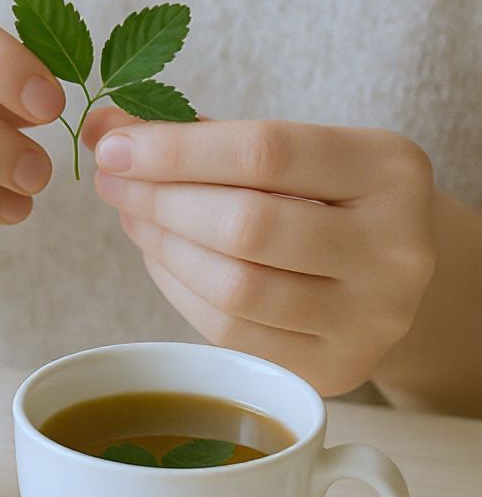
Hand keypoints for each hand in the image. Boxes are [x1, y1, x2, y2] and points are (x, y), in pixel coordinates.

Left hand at [84, 111, 436, 395]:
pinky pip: (230, 332)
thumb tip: (103, 127)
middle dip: (160, 200)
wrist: (389, 274)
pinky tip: (160, 258)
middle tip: (112, 182)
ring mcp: (369, 318)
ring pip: (235, 288)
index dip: (177, 149)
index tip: (113, 146)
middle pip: (247, 226)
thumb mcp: (290, 153)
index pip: (267, 151)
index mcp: (389, 169)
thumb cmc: (324, 198)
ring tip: (133, 216)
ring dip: (162, 247)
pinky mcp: (333, 369)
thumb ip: (201, 137)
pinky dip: (179, 290)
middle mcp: (394, 246)